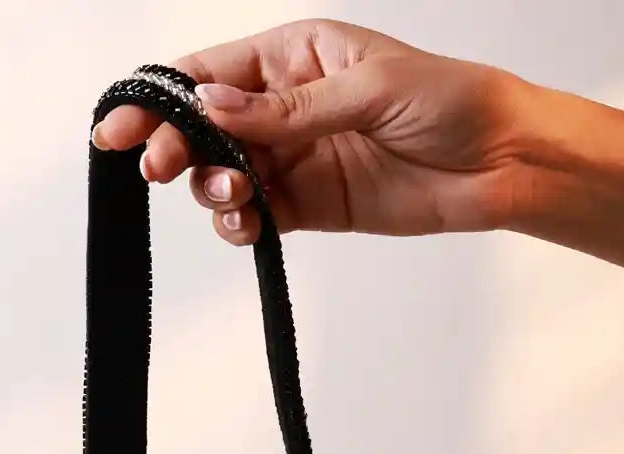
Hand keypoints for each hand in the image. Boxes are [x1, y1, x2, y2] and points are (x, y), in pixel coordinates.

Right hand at [91, 18, 532, 244]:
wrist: (501, 162)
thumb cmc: (450, 101)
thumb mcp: (368, 89)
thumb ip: (287, 109)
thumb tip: (213, 106)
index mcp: (293, 57)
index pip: (210, 74)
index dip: (161, 99)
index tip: (121, 128)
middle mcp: (285, 107)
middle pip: (204, 129)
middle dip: (175, 148)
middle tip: (164, 170)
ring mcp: (294, 159)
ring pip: (223, 176)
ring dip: (212, 189)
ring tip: (235, 196)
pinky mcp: (310, 206)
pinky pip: (256, 217)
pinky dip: (240, 225)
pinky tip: (248, 225)